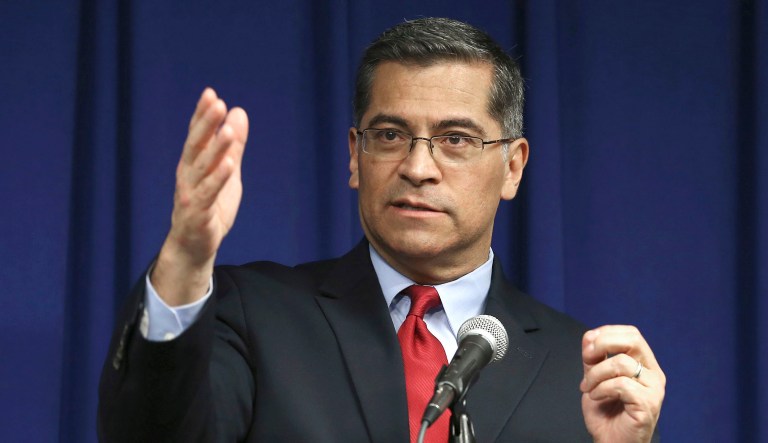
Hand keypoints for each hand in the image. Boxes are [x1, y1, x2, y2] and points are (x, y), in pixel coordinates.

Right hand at [152, 88, 248, 305]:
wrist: (194, 246)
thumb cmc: (210, 207)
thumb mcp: (226, 172)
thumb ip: (232, 145)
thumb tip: (239, 112)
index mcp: (192, 164)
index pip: (196, 135)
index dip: (201, 115)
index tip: (210, 93)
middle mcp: (187, 175)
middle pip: (195, 145)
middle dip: (205, 124)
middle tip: (216, 102)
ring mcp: (190, 194)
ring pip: (202, 167)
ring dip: (215, 148)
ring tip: (228, 130)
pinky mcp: (198, 213)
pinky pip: (208, 193)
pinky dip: (218, 178)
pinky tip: (229, 164)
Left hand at [580, 325, 664, 442]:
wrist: (611, 442)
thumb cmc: (606, 414)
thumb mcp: (596, 379)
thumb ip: (594, 359)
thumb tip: (590, 336)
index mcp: (644, 365)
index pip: (632, 334)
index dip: (606, 333)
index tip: (588, 348)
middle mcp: (654, 374)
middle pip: (634, 340)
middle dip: (604, 344)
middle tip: (588, 359)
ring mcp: (654, 389)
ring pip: (622, 363)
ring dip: (597, 374)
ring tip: (590, 388)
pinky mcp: (648, 404)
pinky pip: (622, 384)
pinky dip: (602, 389)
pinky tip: (597, 397)